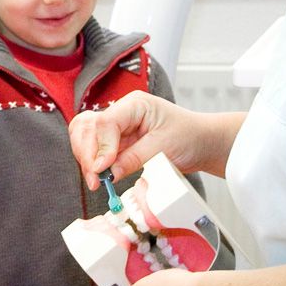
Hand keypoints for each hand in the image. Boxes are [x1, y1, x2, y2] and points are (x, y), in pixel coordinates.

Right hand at [69, 91, 207, 189]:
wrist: (201, 142)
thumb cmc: (189, 137)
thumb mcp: (164, 148)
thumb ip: (135, 158)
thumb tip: (110, 172)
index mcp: (134, 105)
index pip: (105, 122)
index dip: (100, 147)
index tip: (101, 170)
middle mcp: (120, 111)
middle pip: (87, 126)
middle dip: (87, 154)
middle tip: (95, 180)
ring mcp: (116, 125)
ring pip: (84, 135)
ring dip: (85, 158)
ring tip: (96, 180)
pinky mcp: (115, 139)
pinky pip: (93, 147)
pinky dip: (91, 161)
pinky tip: (99, 175)